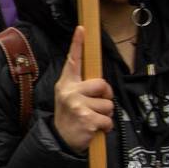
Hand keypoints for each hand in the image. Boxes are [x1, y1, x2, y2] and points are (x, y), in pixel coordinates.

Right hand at [52, 26, 114, 153]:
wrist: (59, 139)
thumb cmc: (69, 116)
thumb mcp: (69, 97)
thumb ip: (81, 87)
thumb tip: (100, 83)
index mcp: (66, 83)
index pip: (72, 61)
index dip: (77, 44)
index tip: (81, 29)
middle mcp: (69, 91)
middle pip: (102, 84)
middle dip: (105, 96)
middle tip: (96, 105)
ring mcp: (77, 105)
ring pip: (108, 104)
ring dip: (105, 114)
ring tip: (92, 118)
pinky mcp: (87, 119)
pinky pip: (108, 120)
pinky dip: (105, 127)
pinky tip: (94, 129)